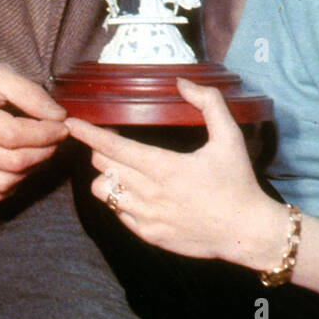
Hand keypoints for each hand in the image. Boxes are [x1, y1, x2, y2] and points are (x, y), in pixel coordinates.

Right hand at [0, 60, 67, 204]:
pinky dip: (8, 187)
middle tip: (54, 139)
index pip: (13, 135)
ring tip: (37, 151)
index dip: (45, 134)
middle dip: (44, 152)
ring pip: (2, 184)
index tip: (62, 127)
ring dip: (29, 170)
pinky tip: (16, 169)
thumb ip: (30, 93)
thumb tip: (59, 117)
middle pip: (11, 162)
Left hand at [65, 76, 280, 260]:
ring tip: (125, 169)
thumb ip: (208, 103)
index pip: (113, 148)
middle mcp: (149, 194)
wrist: (246, 232)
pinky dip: (121, 199)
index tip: (72, 123)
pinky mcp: (149, 236)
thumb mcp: (230, 137)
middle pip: (104, 167)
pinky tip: (138, 193)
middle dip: (103, 151)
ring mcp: (147, 218)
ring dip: (109, 176)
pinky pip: (119, 213)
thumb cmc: (238, 182)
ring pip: (104, 192)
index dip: (89, 134)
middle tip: (116, 144)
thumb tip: (182, 83)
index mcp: (164, 168)